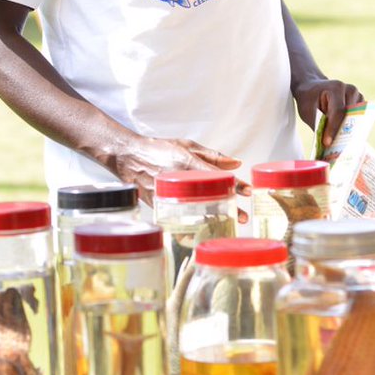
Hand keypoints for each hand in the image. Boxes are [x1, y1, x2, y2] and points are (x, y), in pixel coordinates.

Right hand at [113, 137, 248, 221]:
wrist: (127, 157)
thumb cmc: (158, 148)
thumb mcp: (187, 145)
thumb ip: (212, 155)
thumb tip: (236, 163)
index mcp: (186, 162)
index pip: (216, 175)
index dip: (234, 183)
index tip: (247, 191)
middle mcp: (179, 179)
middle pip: (209, 196)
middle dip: (228, 207)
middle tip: (242, 216)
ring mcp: (168, 193)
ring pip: (195, 209)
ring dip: (212, 218)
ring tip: (226, 224)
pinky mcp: (158, 204)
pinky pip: (180, 216)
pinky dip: (192, 222)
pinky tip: (203, 228)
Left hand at [292, 77, 363, 150]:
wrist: (313, 88)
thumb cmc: (309, 99)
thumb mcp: (308, 111)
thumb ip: (318, 125)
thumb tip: (327, 144)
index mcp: (336, 88)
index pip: (338, 111)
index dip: (333, 129)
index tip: (327, 143)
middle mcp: (350, 90)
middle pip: (350, 117)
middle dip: (343, 134)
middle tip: (335, 150)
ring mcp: (358, 97)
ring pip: (357, 120)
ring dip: (349, 133)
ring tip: (339, 147)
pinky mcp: (361, 105)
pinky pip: (359, 121)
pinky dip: (351, 130)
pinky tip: (343, 140)